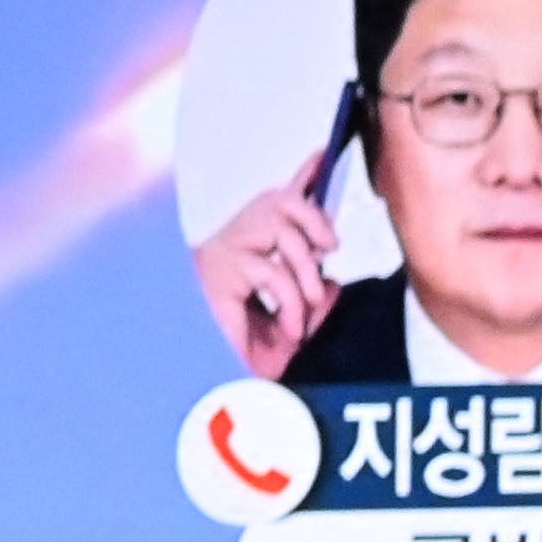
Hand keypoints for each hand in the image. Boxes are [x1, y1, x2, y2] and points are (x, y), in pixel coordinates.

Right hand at [194, 188, 337, 378]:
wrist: (209, 386)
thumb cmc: (235, 358)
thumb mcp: (288, 330)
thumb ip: (313, 304)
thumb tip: (331, 281)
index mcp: (244, 254)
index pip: (276, 205)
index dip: (301, 177)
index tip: (321, 156)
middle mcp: (229, 247)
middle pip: (281, 199)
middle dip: (314, 218)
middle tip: (327, 249)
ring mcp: (220, 257)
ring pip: (279, 225)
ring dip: (304, 267)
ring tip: (307, 302)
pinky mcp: (218, 273)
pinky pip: (272, 271)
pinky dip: (292, 301)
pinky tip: (289, 327)